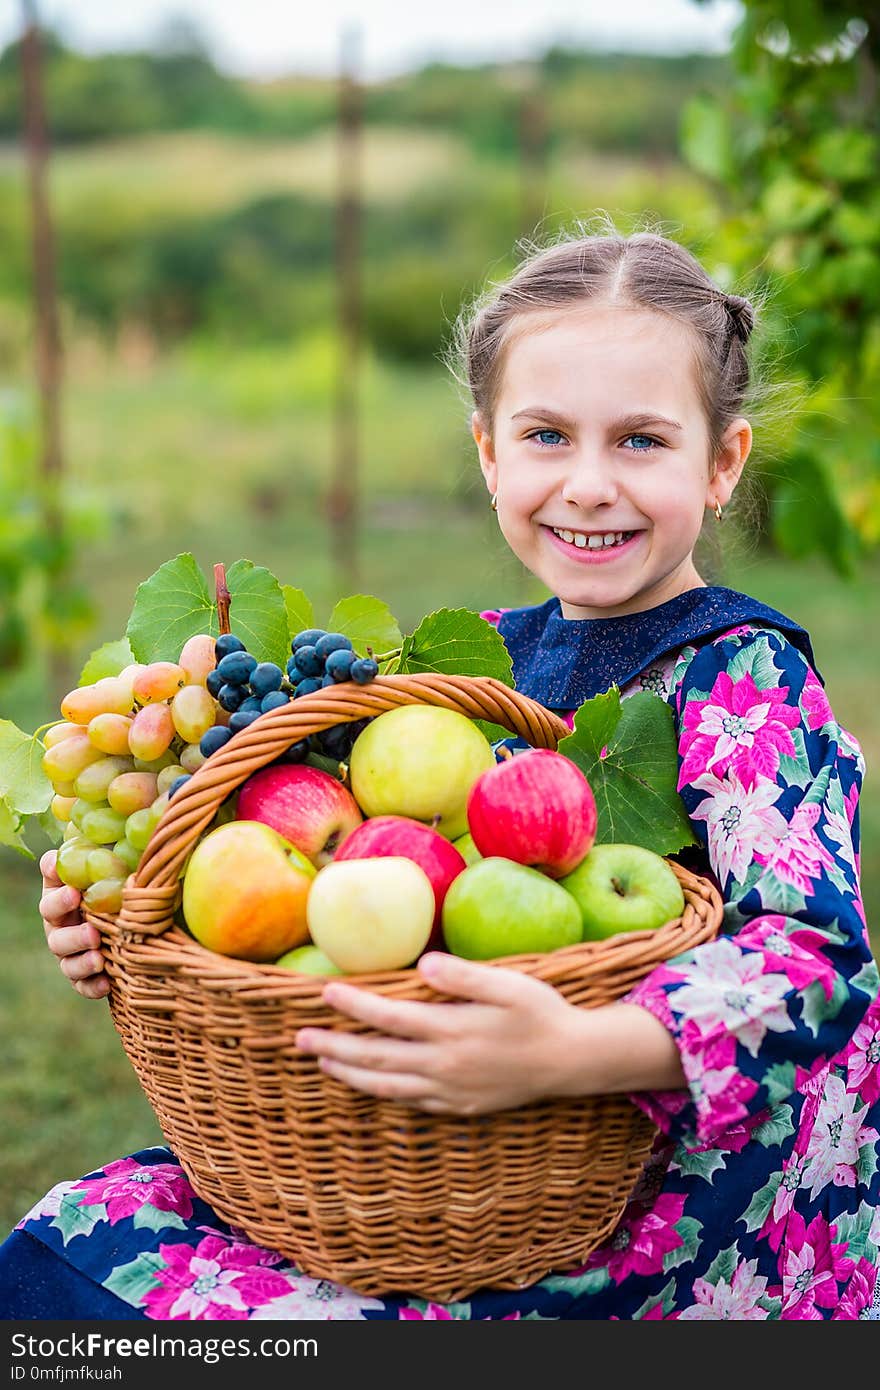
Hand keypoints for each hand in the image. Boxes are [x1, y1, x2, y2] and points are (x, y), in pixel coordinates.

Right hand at [39, 849, 109, 999]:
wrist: (129, 912)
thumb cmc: (109, 884)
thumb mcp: (99, 868)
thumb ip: (79, 857)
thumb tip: (61, 850)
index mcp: (60, 904)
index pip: (50, 903)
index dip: (59, 900)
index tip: (75, 894)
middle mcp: (61, 931)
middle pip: (57, 939)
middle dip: (74, 937)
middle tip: (92, 933)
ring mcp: (71, 956)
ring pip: (68, 964)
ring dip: (82, 963)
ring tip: (99, 959)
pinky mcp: (85, 977)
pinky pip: (84, 987)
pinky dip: (93, 986)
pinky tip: (106, 984)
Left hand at [295, 951, 584, 1115]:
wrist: (572, 1061)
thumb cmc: (541, 1013)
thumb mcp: (509, 985)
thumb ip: (464, 976)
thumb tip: (421, 965)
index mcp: (452, 1030)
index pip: (389, 1018)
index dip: (354, 1006)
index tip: (324, 992)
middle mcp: (444, 1065)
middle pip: (376, 1057)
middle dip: (334, 1047)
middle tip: (299, 1039)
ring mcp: (450, 1090)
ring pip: (387, 1085)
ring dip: (350, 1073)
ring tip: (321, 1062)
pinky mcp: (460, 1105)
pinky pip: (411, 1101)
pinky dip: (382, 1092)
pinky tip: (369, 1084)